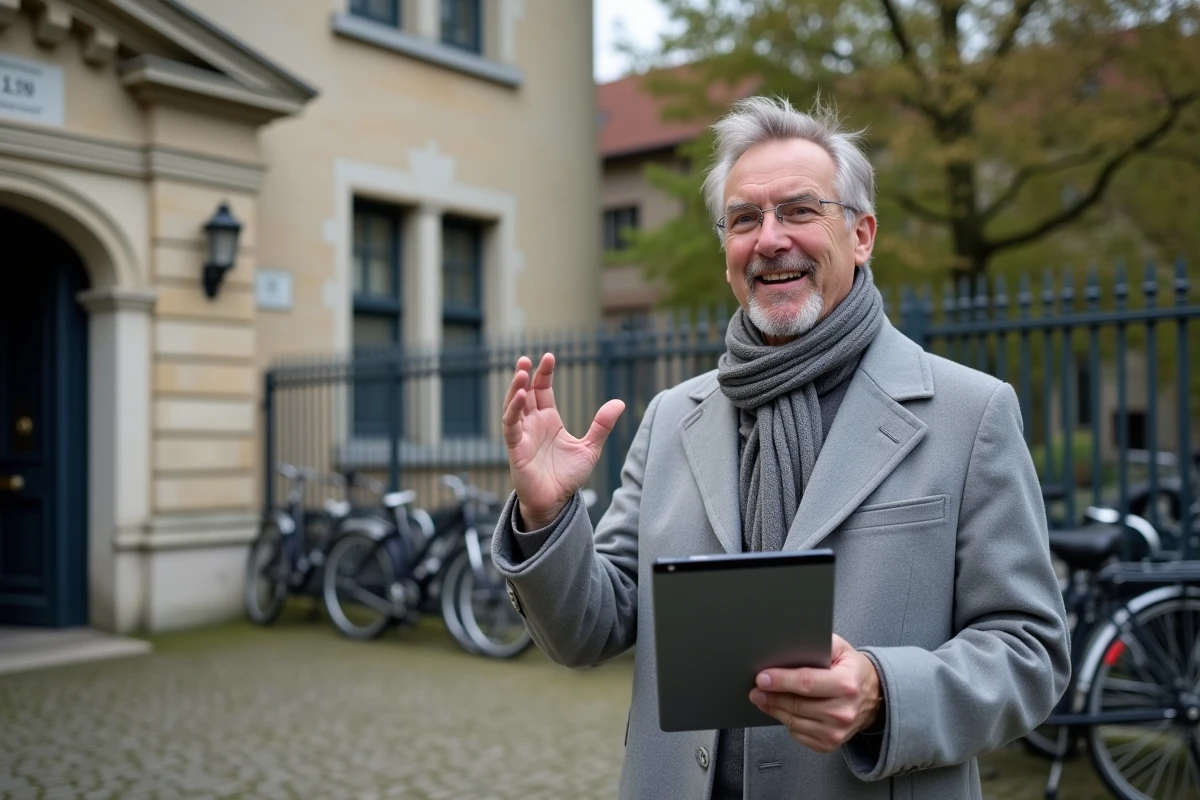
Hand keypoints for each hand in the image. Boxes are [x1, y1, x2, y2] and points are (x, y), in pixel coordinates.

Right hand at [502, 353, 624, 527]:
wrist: (557, 503)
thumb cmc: (568, 476)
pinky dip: (513, 411)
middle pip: (524, 393)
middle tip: (525, 359)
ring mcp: (523, 436)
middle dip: (524, 375)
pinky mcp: (516, 449)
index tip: (549, 356)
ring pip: (513, 406)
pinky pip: (511, 426)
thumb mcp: (589, 448)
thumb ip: (601, 426)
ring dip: (514, 389)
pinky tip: (520, 397)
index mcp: (549, 420)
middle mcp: (533, 424)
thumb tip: (619, 403)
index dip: (544, 373)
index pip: (542, 390)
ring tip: (520, 372)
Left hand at [749, 634, 881, 752]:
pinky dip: (787, 723)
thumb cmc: (852, 670)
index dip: (781, 680)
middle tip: (755, 689)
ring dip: (774, 710)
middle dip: (771, 696)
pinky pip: (799, 735)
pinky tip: (782, 711)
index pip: (806, 683)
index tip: (762, 678)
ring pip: (794, 722)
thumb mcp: (841, 648)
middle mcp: (843, 710)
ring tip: (763, 699)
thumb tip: (789, 645)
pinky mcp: (830, 744)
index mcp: (846, 683)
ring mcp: (837, 731)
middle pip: (796, 704)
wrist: (873, 697)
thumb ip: (818, 643)